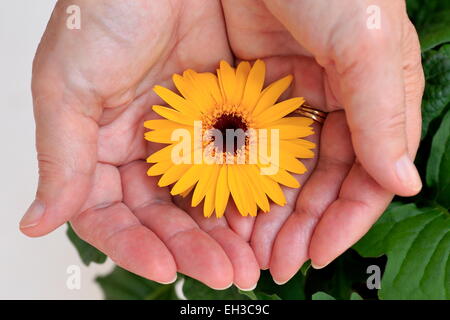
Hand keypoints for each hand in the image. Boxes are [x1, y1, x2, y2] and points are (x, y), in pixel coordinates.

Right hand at [21, 0, 259, 289]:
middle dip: (191, 247)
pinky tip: (262, 217)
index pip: (111, 214)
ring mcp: (186, 136)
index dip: (134, 246)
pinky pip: (237, 165)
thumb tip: (36, 223)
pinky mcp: (223, 117)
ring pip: (203, 198)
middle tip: (223, 274)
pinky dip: (247, 193)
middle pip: (164, 215)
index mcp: (100, 147)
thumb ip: (61, 157)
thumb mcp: (68, 83)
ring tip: (246, 262)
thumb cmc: (105, 10)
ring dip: (223, 232)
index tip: (165, 269)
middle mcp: (144, 148)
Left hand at [221, 0, 423, 282]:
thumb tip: (404, 182)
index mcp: (360, 92)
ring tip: (242, 253)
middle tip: (272, 264)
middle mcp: (317, 100)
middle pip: (311, 182)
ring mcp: (271, 99)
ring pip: (270, 174)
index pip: (361, 171)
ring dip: (259, 217)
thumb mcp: (363, 37)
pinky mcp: (229, 93)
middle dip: (294, 227)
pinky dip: (227, 184)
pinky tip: (219, 213)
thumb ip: (383, 112)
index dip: (343, 219)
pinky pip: (231, 151)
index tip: (317, 254)